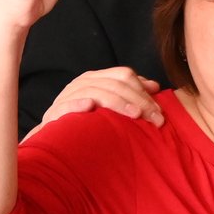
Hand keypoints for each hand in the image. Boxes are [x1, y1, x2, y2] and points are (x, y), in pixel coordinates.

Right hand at [34, 66, 162, 132]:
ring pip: (95, 92)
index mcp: (96, 78)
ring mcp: (67, 96)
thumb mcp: (112, 105)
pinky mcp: (54, 113)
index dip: (143, 91)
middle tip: (156, 119)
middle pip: (113, 84)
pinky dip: (77, 104)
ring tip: (136, 115)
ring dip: (117, 103)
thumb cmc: (89, 121)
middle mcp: (81, 83)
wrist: (56, 138)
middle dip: (138, 101)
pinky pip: (66, 105)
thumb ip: (131, 94)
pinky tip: (90, 106)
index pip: (123, 75)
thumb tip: (154, 86)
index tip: (159, 111)